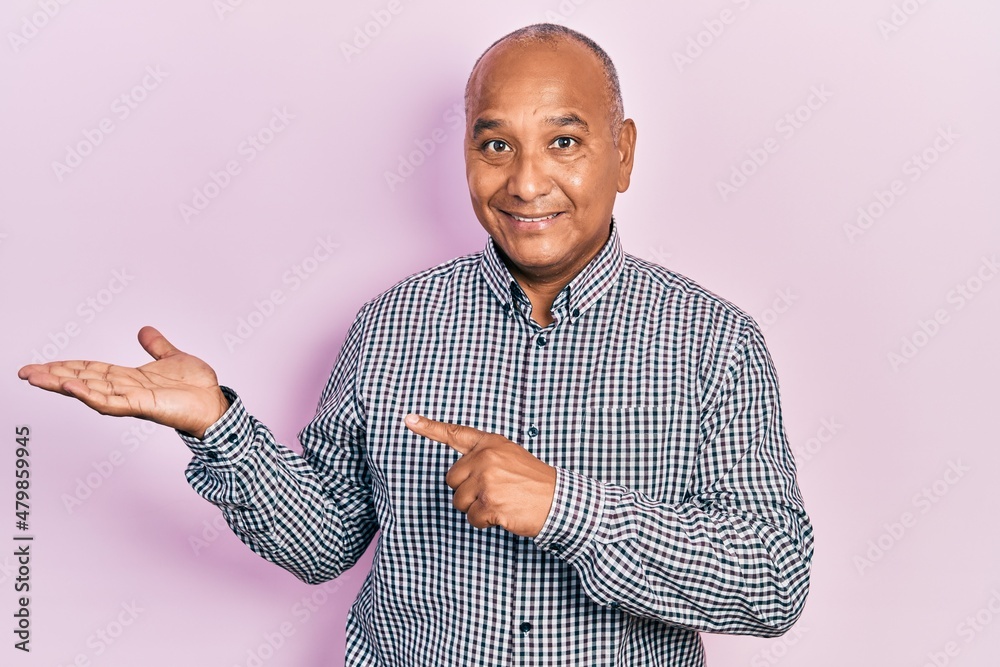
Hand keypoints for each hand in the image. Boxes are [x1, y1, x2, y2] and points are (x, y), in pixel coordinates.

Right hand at [17, 326, 228, 438]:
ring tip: (38, 378)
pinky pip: (112, 402)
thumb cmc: (196, 388)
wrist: (216, 404)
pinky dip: (91, 395)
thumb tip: (144, 330)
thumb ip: (157, 346)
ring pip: (90, 390)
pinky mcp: (143, 406)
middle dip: (54, 376)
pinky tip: (73, 388)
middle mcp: (125, 389)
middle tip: (25, 372)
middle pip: (83, 380)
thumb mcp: (172, 358)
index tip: (40, 365)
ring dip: (63, 385)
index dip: (65, 366)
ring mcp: (132, 399)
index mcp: (129, 377)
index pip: (90, 370)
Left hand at [403, 414, 555, 536]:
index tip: (409, 420)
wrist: (559, 500)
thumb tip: (456, 475)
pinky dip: (485, 522)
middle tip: (493, 492)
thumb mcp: (509, 456)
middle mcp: (486, 458)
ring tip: (501, 502)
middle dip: (467, 491)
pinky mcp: (489, 502)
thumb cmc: (533, 482)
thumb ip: (483, 458)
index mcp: (490, 444)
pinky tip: (504, 514)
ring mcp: (487, 480)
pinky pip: (472, 518)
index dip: (429, 427)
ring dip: (476, 508)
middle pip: (452, 480)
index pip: (455, 434)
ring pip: (459, 501)